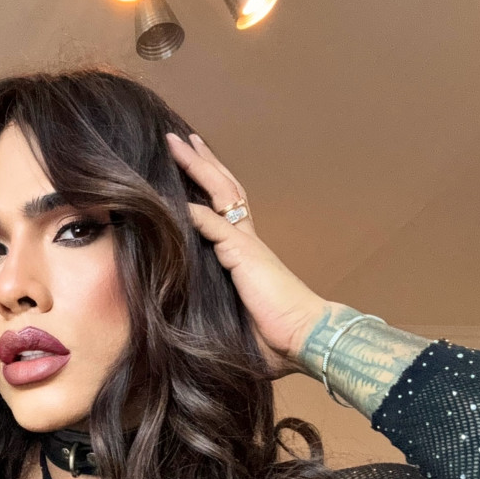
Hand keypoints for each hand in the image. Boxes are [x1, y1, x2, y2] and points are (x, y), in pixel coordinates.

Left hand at [165, 131, 326, 372]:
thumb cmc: (278, 337)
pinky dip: (193, 208)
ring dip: (198, 168)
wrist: (306, 337)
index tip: (192, 170)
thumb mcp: (239, 316)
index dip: (209, 188)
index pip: (225, 210)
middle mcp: (247, 241)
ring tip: (177, 144)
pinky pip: (212, 223)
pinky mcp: (242, 253)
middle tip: (182, 141)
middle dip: (202, 164)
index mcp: (248, 254)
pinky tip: (173, 194)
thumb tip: (196, 319)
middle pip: (224, 189)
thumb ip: (221, 305)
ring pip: (220, 193)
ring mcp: (245, 244)